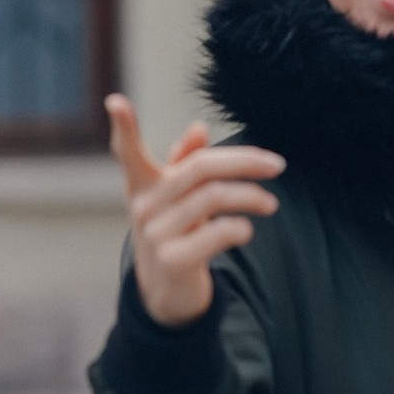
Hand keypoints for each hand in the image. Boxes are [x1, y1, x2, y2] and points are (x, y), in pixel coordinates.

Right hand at [106, 94, 285, 327]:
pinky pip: (217, 232)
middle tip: (278, 165)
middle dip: (245, 161)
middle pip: (201, 168)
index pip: (129, 154)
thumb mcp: (179, 198)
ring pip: (214, 198)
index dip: (123, 128)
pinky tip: (247, 231)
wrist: (168, 292)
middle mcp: (144, 206)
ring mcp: (155, 234)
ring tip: (271, 204)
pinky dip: (240, 228)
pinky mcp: (173, 260)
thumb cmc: (178, 231)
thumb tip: (199, 126)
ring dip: (252, 197)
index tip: (115, 102)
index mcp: (144, 185)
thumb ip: (187, 162)